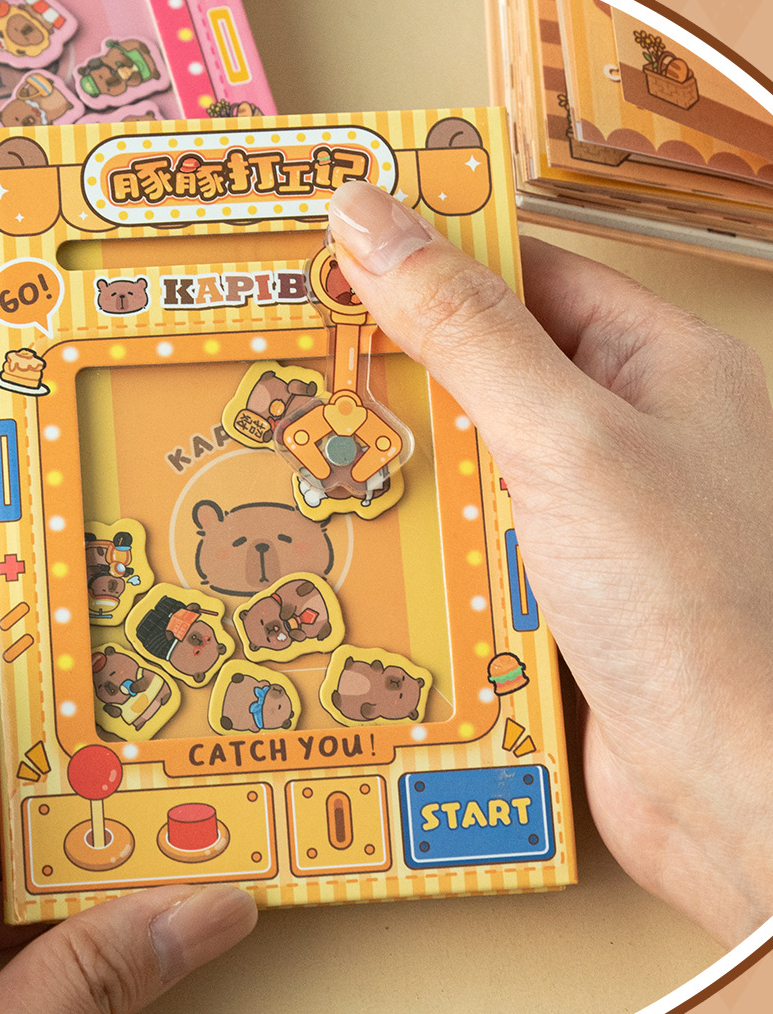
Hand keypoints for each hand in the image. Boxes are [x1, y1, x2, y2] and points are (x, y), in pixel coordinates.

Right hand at [330, 180, 772, 947]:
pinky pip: (472, 548)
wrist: (738, 794)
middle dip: (398, 370)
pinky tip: (353, 544)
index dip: (432, 253)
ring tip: (293, 447)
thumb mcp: (565, 436)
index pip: (528, 273)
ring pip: (469, 466)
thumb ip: (465, 329)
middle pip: (489, 371)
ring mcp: (597, 521)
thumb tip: (371, 219)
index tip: (329, 244)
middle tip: (286, 350)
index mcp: (659, 364)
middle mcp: (633, 435)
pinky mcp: (562, 600)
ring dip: (399, 468)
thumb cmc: (692, 604)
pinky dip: (420, 546)